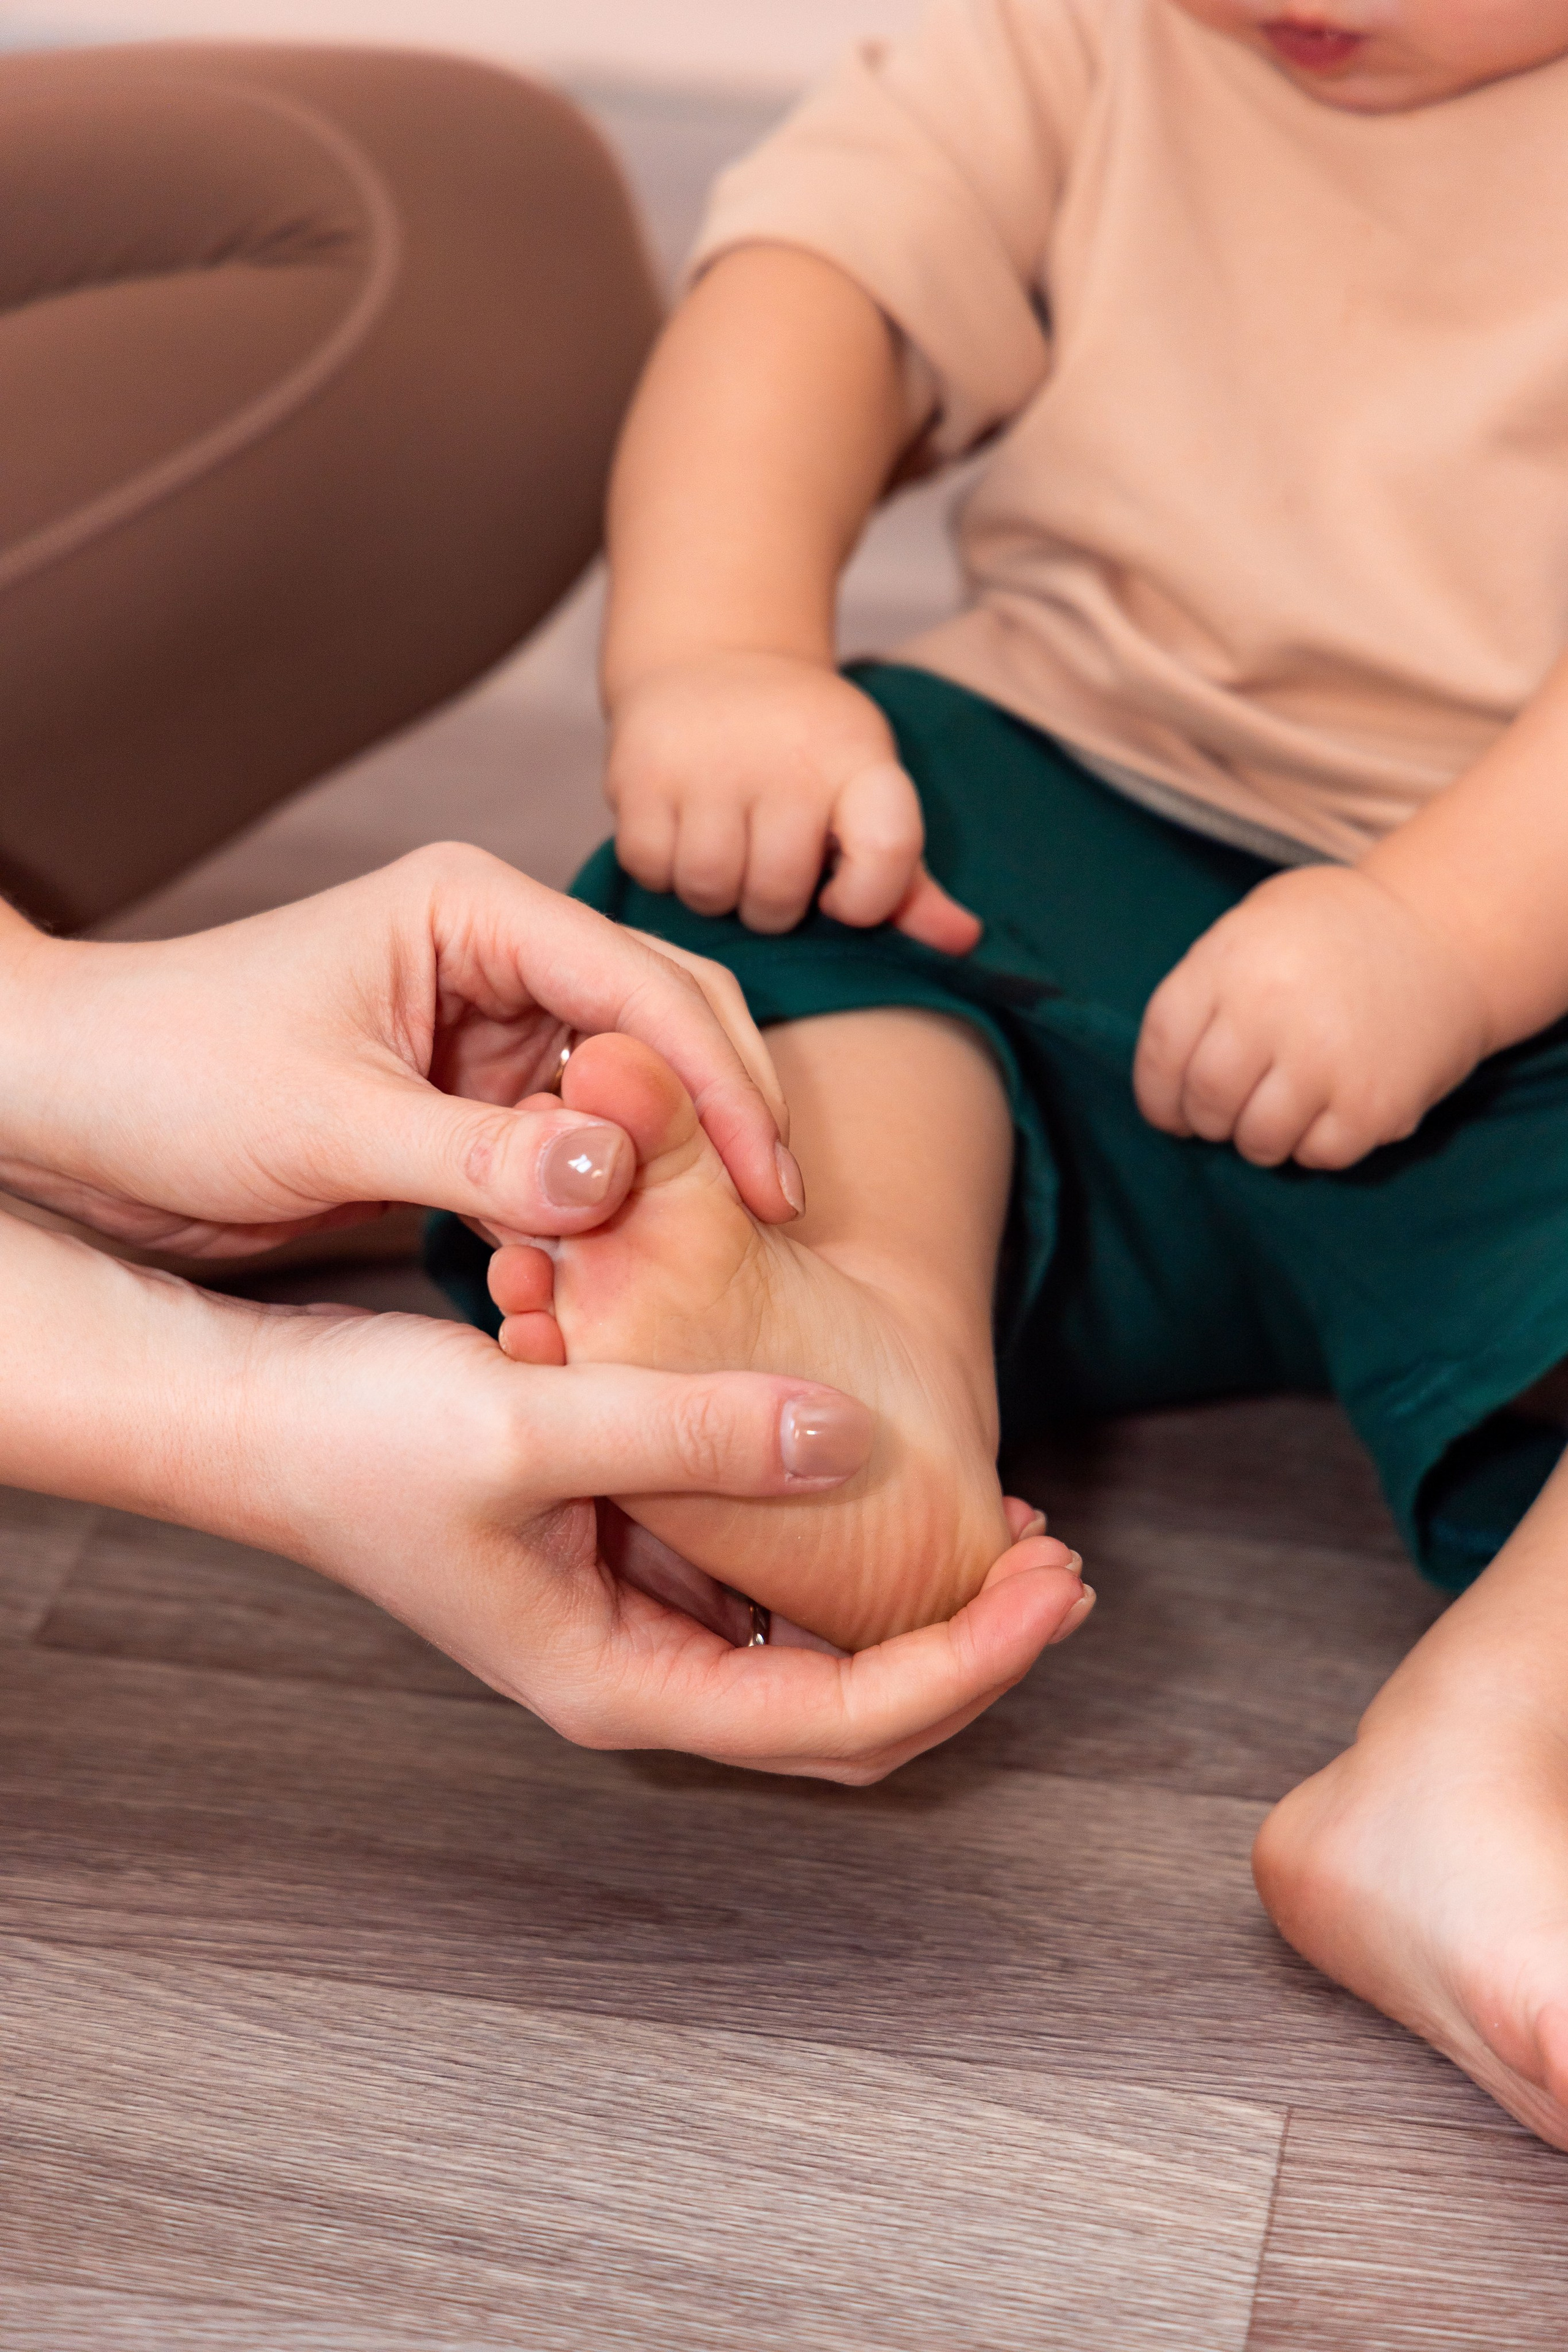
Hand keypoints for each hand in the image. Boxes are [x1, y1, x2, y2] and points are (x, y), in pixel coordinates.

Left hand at [0, 844, 801, 1255]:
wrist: (64, 1111)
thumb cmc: (166, 1075)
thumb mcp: (328, 1121)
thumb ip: (476, 1158)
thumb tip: (618, 1184)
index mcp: (473, 914)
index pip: (642, 987)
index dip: (718, 1085)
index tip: (768, 1184)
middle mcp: (494, 961)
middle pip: (661, 1027)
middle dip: (720, 1115)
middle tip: (771, 1217)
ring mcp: (483, 1035)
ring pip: (625, 1097)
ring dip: (662, 1172)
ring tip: (707, 1254)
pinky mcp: (465, 1108)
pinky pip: (567, 1154)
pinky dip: (598, 1208)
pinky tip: (620, 1267)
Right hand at [278, 1319, 1091, 1781]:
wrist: (253, 1418)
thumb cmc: (362, 1438)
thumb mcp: (532, 1425)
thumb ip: (692, 1430)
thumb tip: (850, 1440)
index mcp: (621, 1682)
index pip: (839, 1716)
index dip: (967, 1663)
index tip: (1054, 1584)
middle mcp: (637, 1671)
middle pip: (844, 1716)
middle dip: (967, 1655)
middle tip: (1061, 1565)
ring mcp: (629, 1622)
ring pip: (812, 1655)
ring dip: (919, 1608)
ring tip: (1010, 1529)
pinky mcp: (619, 1563)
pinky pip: (763, 1588)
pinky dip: (844, 1555)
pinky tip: (884, 1484)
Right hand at [606, 650, 981, 952]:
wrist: (715, 652)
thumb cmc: (804, 749)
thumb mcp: (864, 792)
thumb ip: (908, 878)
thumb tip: (963, 944)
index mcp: (857, 758)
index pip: (887, 850)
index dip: (865, 898)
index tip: (841, 896)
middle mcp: (785, 754)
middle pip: (777, 896)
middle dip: (771, 904)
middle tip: (768, 864)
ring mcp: (707, 760)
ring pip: (708, 889)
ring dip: (714, 892)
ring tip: (724, 850)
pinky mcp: (640, 769)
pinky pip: (650, 868)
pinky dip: (662, 869)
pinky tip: (681, 832)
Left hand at [1133, 864, 1490, 1169]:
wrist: (1445, 934)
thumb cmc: (1333, 932)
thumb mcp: (1255, 923)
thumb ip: (1206, 986)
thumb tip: (1167, 1071)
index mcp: (1230, 962)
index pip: (1160, 1050)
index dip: (1156, 1094)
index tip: (1168, 1110)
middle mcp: (1270, 1009)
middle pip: (1205, 1100)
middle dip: (1206, 1121)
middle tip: (1224, 1115)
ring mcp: (1324, 1059)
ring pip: (1257, 1140)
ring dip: (1258, 1139)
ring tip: (1277, 1112)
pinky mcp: (1374, 1104)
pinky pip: (1318, 1156)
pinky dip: (1314, 1146)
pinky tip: (1327, 1111)